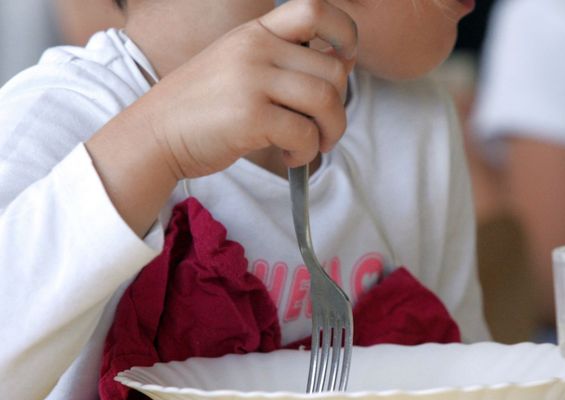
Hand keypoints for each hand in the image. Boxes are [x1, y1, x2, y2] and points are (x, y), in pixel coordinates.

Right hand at [141, 0, 357, 178]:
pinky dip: (307, 152)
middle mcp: (255, 49)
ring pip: (326, 102)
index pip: (316, 8)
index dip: (345, 32)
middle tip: (324, 129)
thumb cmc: (204, 106)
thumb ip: (284, 60)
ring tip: (312, 145)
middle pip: (333, 70)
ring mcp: (252, 80)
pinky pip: (305, 134)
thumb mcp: (240, 65)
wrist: (154, 133)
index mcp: (256, 31)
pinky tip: (290, 156)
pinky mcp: (250, 116)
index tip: (345, 60)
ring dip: (331, 132)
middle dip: (340, 108)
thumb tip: (342, 64)